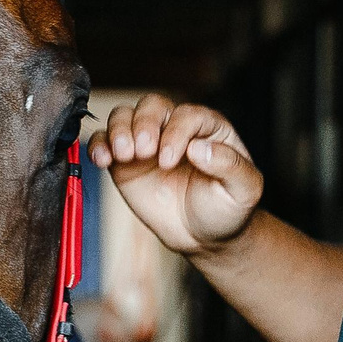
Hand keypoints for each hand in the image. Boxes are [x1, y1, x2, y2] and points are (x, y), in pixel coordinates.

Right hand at [89, 94, 263, 257]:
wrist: (203, 236)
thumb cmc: (226, 209)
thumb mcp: (244, 190)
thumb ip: (230, 166)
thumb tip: (199, 148)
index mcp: (207, 127)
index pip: (186, 115)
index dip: (175, 133)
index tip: (169, 160)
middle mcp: (175, 128)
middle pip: (152, 106)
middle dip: (144, 124)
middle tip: (144, 152)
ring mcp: (148, 142)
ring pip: (124, 116)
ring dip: (118, 130)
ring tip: (123, 155)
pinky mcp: (125, 161)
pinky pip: (104, 141)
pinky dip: (98, 145)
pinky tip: (101, 160)